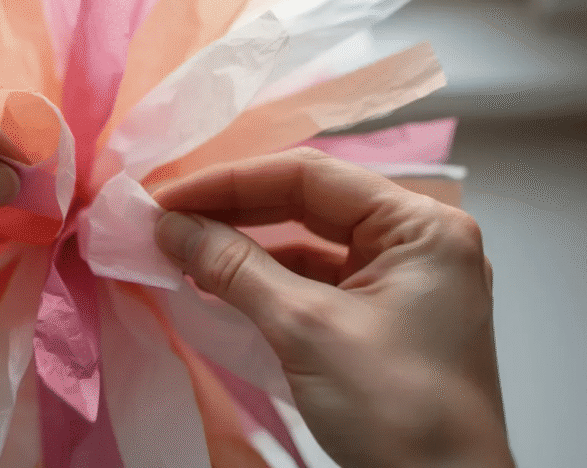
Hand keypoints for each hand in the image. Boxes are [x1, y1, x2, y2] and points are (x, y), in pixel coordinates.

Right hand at [154, 148, 512, 467]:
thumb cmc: (395, 410)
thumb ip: (235, 266)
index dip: (230, 182)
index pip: (310, 177)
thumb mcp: (306, 329)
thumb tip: (171, 225)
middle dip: (233, 211)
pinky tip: (218, 284)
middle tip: (166, 220)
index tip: (167, 198)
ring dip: (245, 246)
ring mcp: (402, 281)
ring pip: (308, 243)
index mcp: (420, 227)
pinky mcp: (383, 317)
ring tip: (181, 249)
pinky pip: (315, 281)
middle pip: (309, 204)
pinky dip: (266, 281)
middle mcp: (416, 242)